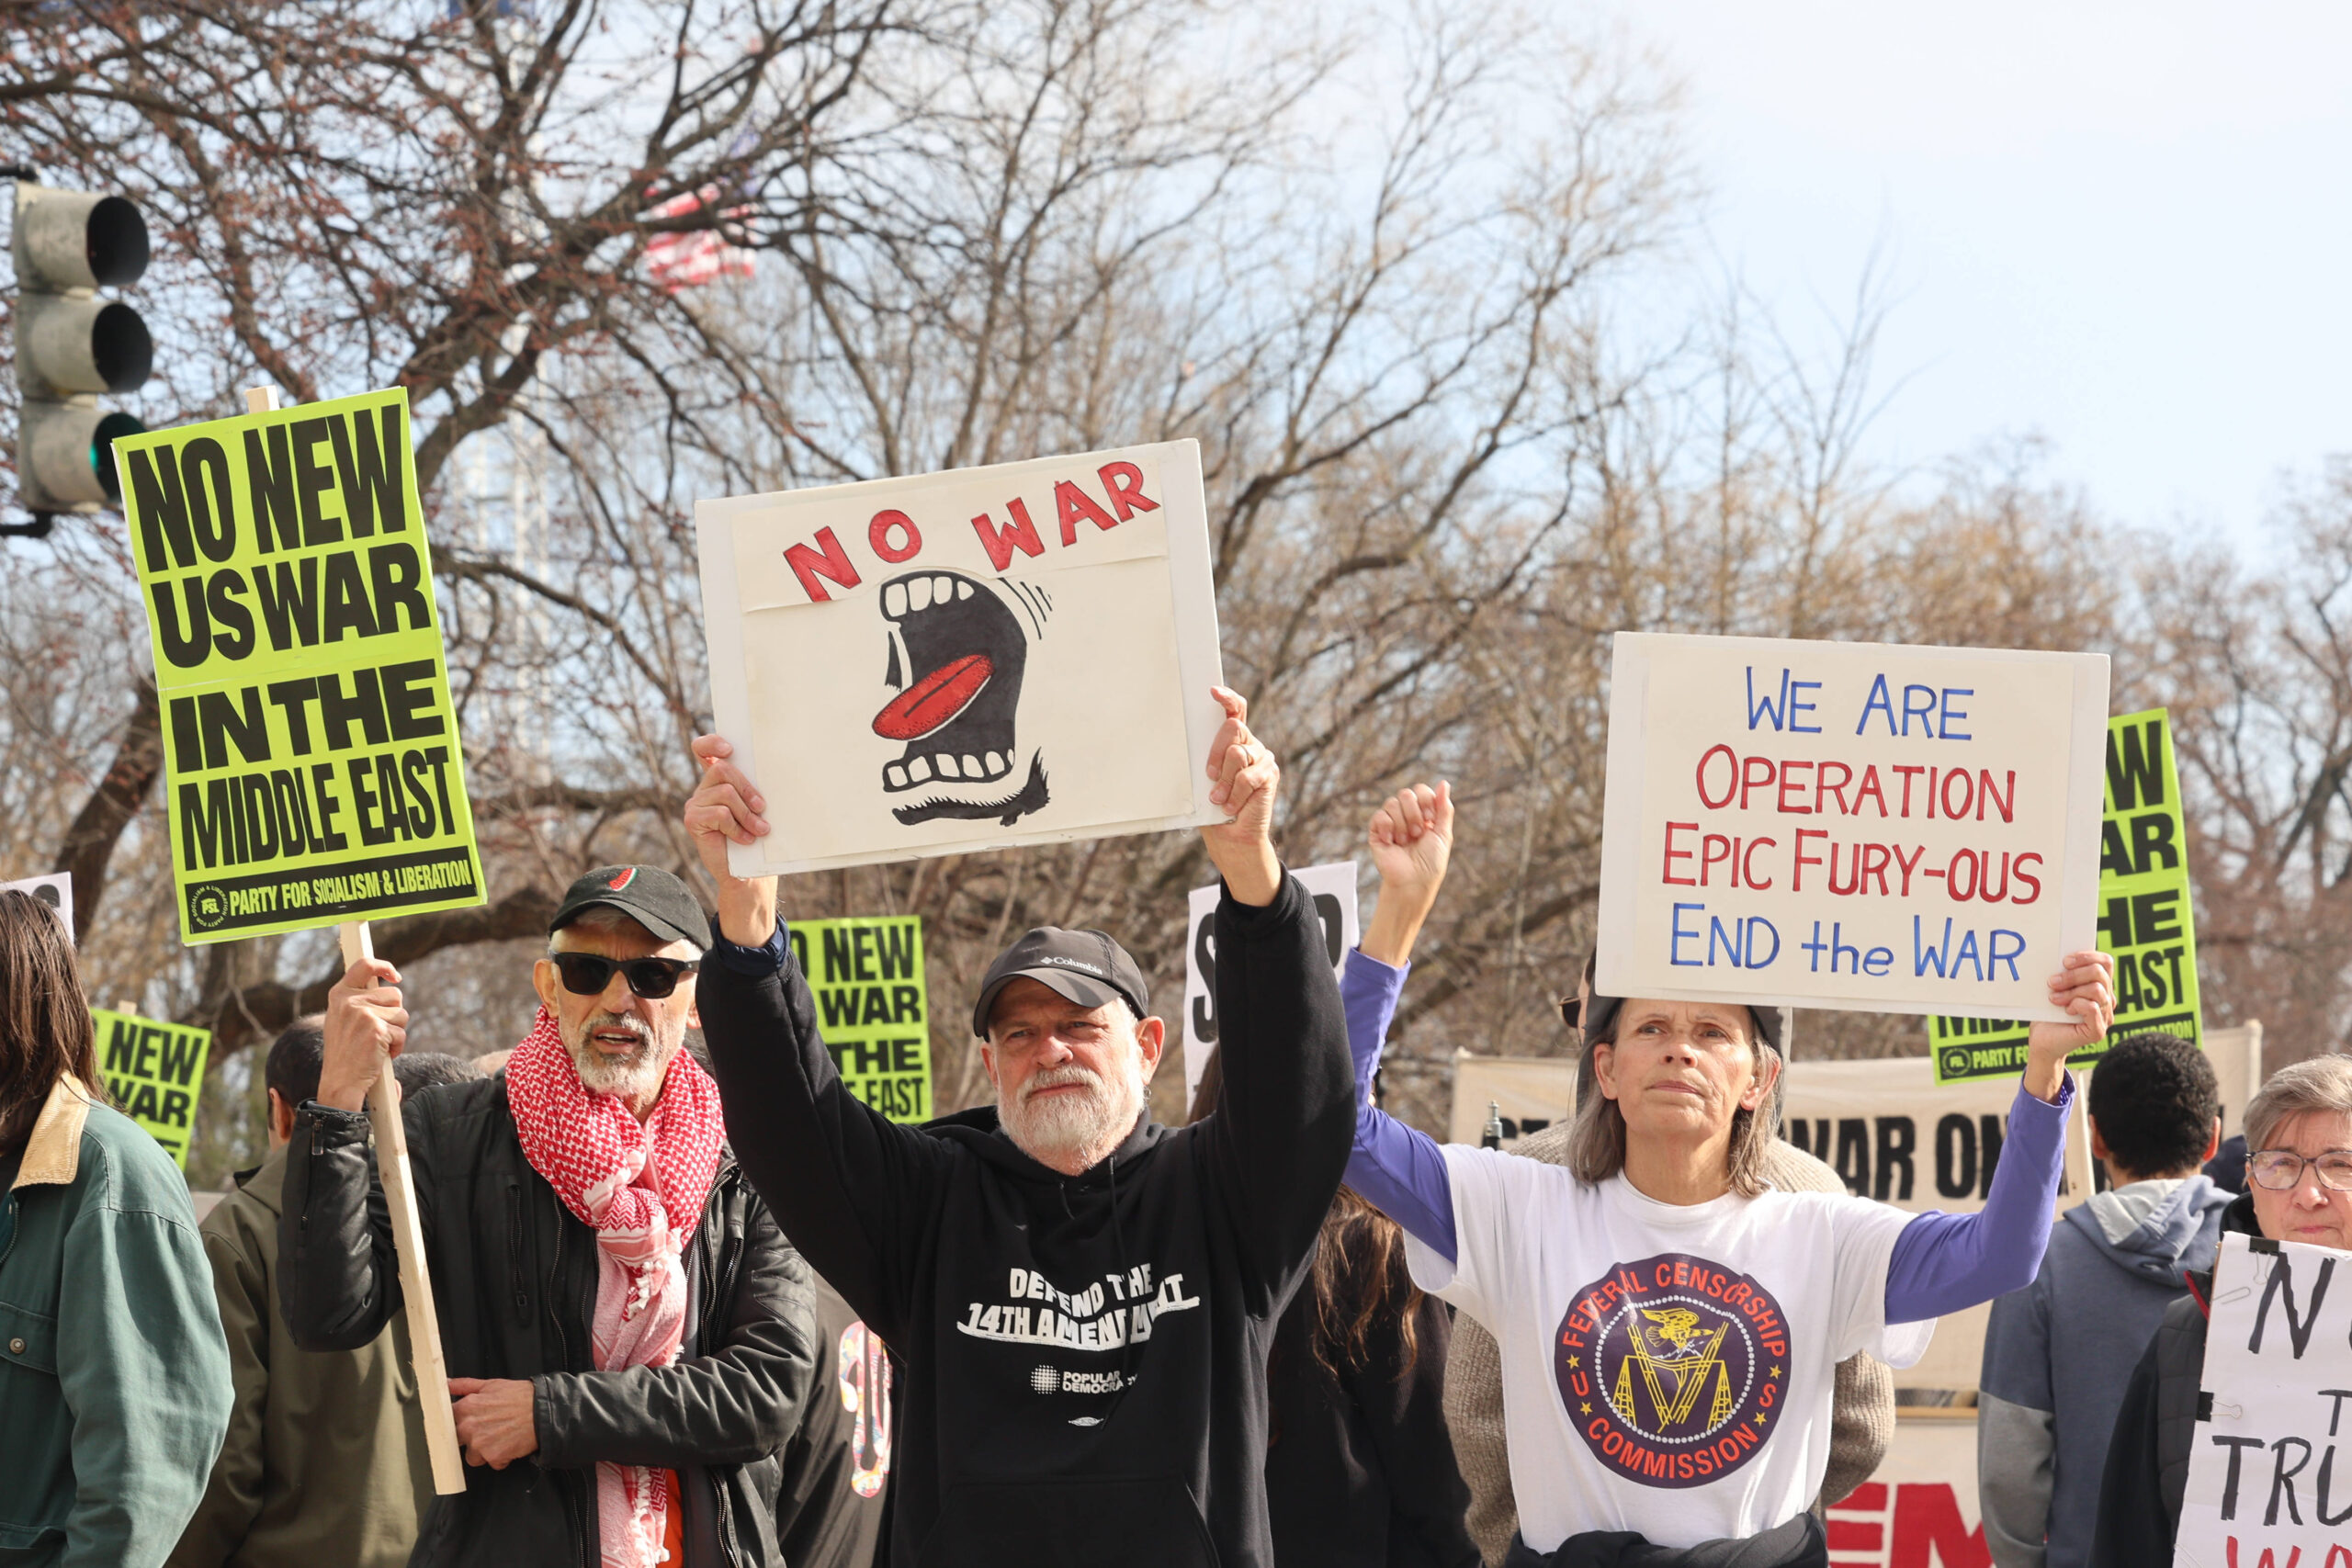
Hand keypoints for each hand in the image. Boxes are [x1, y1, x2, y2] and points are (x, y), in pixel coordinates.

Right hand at [319, 958, 405, 1112]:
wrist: (340, 1081)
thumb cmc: (345, 1052)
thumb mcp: (342, 1019)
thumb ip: (358, 1000)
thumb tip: (388, 984)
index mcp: (339, 995)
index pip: (364, 965)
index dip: (384, 966)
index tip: (395, 976)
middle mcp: (349, 1001)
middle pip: (394, 994)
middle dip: (394, 1014)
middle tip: (377, 1032)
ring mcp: (363, 1014)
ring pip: (401, 1014)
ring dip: (396, 1031)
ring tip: (377, 1044)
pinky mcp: (377, 1029)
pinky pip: (401, 1033)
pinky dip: (397, 1046)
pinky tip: (381, 1055)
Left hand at [448, 1377, 537, 1468]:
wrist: (544, 1411)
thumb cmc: (521, 1397)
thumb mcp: (491, 1384)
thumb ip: (465, 1385)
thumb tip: (448, 1384)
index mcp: (466, 1408)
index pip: (446, 1422)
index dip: (458, 1423)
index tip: (466, 1424)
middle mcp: (468, 1427)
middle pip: (457, 1442)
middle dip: (470, 1439)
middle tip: (488, 1430)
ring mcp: (480, 1444)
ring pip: (473, 1456)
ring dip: (484, 1451)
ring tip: (501, 1438)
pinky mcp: (493, 1457)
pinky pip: (492, 1463)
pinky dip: (500, 1458)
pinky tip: (509, 1444)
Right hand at [687, 734, 779, 945]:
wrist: (748, 873)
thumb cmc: (758, 838)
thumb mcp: (758, 808)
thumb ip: (754, 788)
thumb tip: (774, 766)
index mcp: (718, 780)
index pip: (704, 749)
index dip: (712, 743)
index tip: (729, 749)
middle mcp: (704, 789)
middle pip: (724, 769)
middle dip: (748, 789)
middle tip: (763, 809)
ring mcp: (695, 804)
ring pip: (725, 793)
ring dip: (747, 814)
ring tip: (758, 830)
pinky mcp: (693, 820)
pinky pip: (719, 813)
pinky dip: (737, 827)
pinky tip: (744, 840)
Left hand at [1197, 686, 1281, 905]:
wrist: (1232, 838)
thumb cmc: (1212, 809)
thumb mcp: (1202, 781)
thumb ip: (1203, 762)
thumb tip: (1185, 750)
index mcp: (1233, 741)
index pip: (1235, 711)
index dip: (1227, 699)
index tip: (1213, 692)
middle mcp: (1250, 744)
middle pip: (1233, 728)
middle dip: (1215, 752)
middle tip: (1209, 776)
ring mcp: (1262, 758)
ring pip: (1237, 754)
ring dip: (1224, 781)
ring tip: (1220, 800)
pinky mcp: (1269, 775)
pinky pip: (1248, 776)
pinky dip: (1235, 794)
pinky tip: (1232, 806)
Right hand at [1361, 782, 1453, 965]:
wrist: (1413, 882)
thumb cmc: (1431, 862)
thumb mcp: (1443, 834)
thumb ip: (1444, 808)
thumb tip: (1444, 783)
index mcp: (1424, 814)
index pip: (1421, 791)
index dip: (1425, 800)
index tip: (1430, 819)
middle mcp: (1407, 816)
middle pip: (1406, 794)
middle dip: (1414, 814)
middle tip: (1418, 834)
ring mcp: (1391, 823)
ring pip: (1392, 803)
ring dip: (1402, 824)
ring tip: (1405, 841)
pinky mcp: (1377, 832)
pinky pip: (1379, 816)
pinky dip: (1387, 827)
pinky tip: (1392, 841)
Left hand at [2023, 949, 2113, 1103]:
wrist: (2042, 1040)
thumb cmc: (2047, 1012)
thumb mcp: (2055, 988)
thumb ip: (2064, 973)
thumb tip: (2061, 956)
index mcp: (2099, 985)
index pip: (2105, 962)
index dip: (2087, 956)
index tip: (2064, 960)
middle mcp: (2107, 999)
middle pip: (2100, 973)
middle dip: (2073, 975)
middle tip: (2052, 982)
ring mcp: (2106, 1016)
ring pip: (2097, 990)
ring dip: (2071, 991)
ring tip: (2053, 998)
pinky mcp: (2099, 1031)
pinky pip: (2093, 1008)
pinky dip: (2076, 1005)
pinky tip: (2065, 1011)